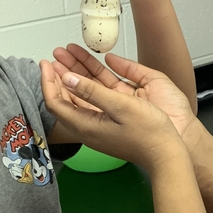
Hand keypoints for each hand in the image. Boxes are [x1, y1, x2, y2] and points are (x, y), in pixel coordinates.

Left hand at [50, 46, 199, 146]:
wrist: (167, 154)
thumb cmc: (150, 133)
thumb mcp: (121, 106)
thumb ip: (92, 91)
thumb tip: (67, 78)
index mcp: (87, 125)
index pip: (56, 102)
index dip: (48, 81)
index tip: (45, 63)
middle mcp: (89, 129)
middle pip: (64, 100)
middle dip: (57, 77)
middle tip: (54, 58)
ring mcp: (98, 128)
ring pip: (76, 100)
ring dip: (70, 80)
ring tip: (66, 60)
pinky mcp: (107, 127)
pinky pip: (89, 104)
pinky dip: (84, 88)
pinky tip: (86, 77)